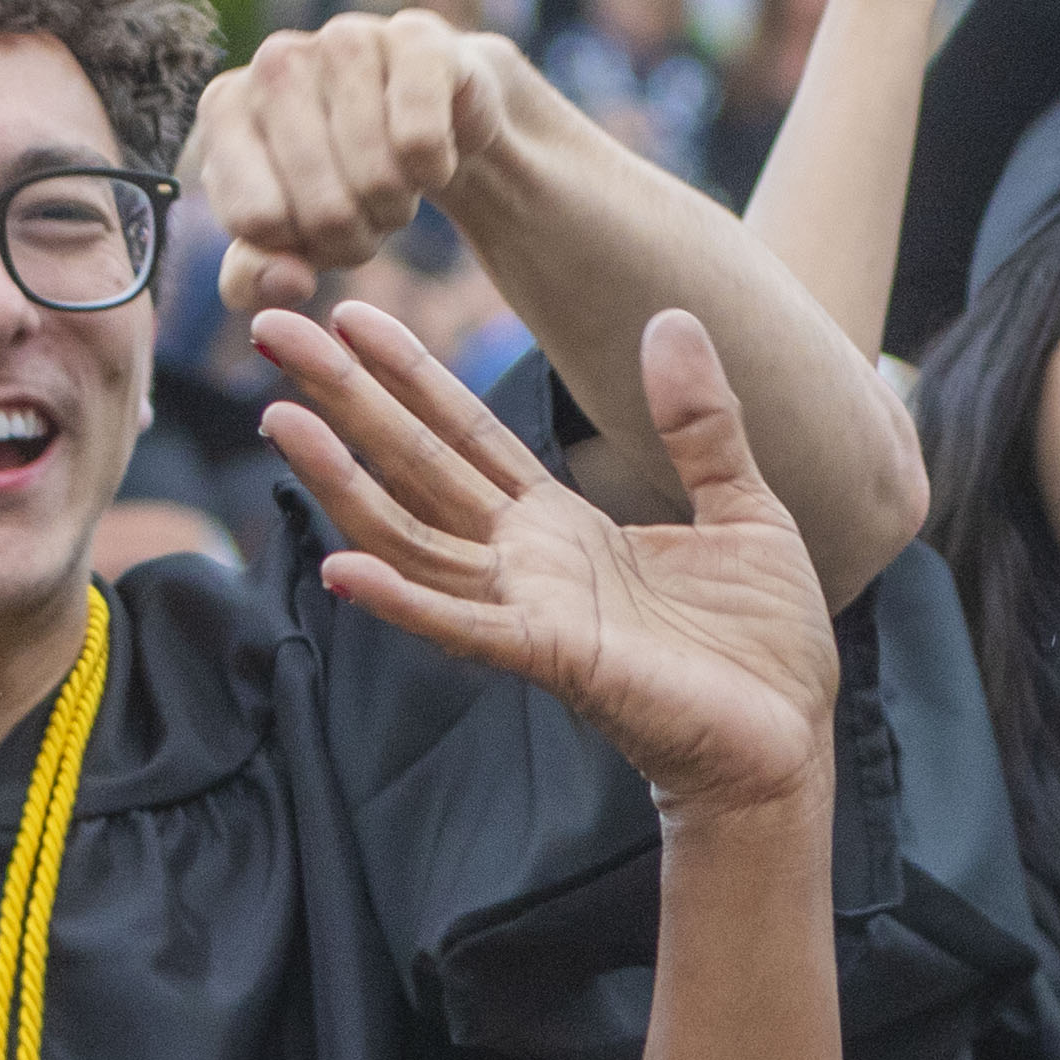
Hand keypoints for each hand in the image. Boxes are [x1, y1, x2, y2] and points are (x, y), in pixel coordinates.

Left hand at [195, 12, 510, 313]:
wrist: (428, 112)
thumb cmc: (340, 175)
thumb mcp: (285, 234)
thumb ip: (255, 276)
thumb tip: (290, 282)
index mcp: (224, 107)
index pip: (260, 224)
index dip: (302, 250)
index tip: (314, 230)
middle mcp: (274, 61)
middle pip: (324, 210)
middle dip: (357, 238)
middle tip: (367, 215)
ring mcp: (345, 40)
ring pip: (377, 178)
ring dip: (398, 206)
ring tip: (397, 184)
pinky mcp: (416, 39)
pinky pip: (421, 141)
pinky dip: (435, 170)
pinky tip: (431, 155)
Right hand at [259, 301, 837, 823]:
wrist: (786, 744)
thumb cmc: (762, 644)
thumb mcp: (745, 507)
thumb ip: (701, 424)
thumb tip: (672, 318)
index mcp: (563, 524)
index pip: (466, 434)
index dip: (409, 375)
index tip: (351, 315)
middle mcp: (527, 563)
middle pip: (416, 467)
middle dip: (346, 401)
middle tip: (273, 329)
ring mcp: (531, 611)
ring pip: (414, 537)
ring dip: (346, 484)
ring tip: (283, 420)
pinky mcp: (555, 660)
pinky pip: (464, 627)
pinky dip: (402, 600)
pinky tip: (340, 568)